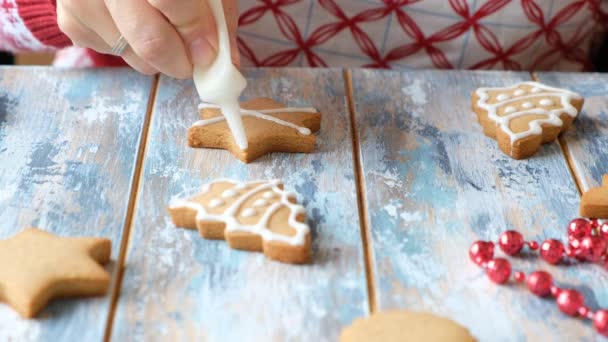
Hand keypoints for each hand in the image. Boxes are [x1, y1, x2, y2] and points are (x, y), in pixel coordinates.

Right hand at [57, 0, 238, 78]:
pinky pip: (113, 54)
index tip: (210, 50)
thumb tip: (226, 64)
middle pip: (149, 40)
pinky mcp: (70, 20)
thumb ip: (217, 16)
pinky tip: (134, 24)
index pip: (168, 1)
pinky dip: (132, 49)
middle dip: (181, 61)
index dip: (195, 31)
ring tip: (163, 31)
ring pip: (133, 56)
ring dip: (159, 58)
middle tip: (193, 59)